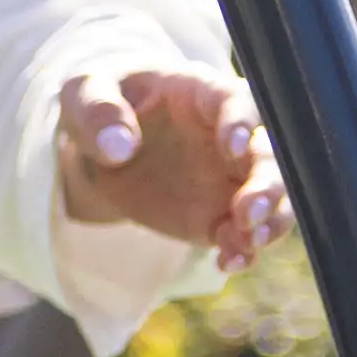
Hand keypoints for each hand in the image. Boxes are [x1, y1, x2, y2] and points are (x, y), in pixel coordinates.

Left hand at [60, 65, 291, 272]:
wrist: (99, 147)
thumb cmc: (100, 106)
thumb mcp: (85, 93)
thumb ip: (98, 110)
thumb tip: (118, 146)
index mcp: (201, 93)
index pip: (235, 100)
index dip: (241, 121)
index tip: (232, 145)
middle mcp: (229, 135)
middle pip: (268, 154)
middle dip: (267, 183)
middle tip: (247, 211)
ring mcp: (228, 178)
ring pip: (271, 197)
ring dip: (270, 220)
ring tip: (247, 242)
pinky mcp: (218, 214)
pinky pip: (243, 234)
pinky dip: (243, 250)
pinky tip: (228, 262)